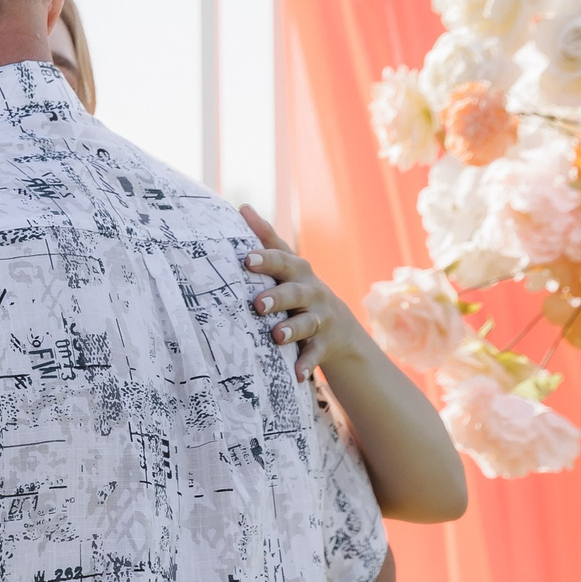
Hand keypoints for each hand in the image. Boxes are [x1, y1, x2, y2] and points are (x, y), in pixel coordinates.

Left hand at [240, 206, 363, 380]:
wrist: (339, 326)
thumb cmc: (299, 288)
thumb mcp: (287, 265)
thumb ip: (266, 238)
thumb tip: (241, 206)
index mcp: (298, 272)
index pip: (282, 261)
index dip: (266, 259)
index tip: (246, 260)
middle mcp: (311, 292)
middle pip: (296, 292)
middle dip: (278, 297)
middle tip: (257, 304)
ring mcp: (320, 319)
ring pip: (307, 323)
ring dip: (292, 329)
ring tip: (276, 336)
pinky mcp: (325, 344)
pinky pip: (315, 354)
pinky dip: (306, 364)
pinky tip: (296, 375)